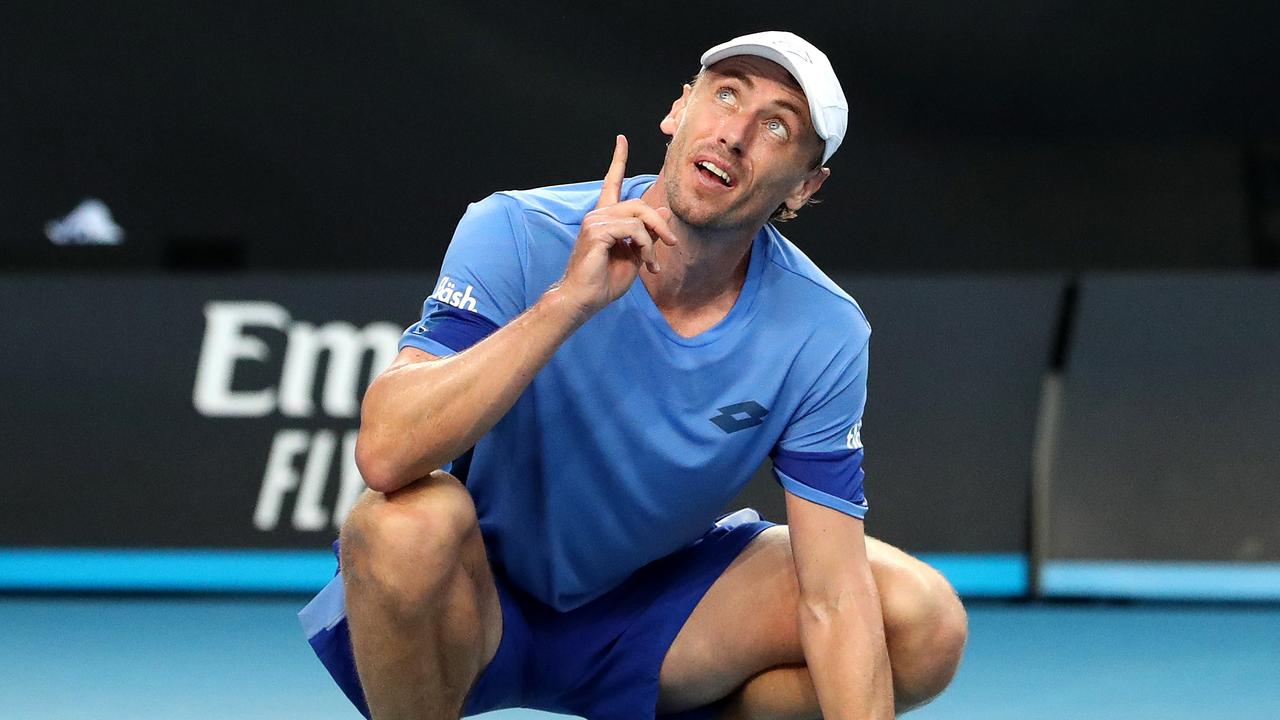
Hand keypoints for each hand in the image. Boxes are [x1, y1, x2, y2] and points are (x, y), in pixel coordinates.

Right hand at [556, 135, 677, 315]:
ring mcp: (595, 221)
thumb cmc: (605, 282)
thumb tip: (661, 211)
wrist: (584, 300)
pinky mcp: (597, 231)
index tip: (621, 139)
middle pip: (638, 204)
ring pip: (638, 217)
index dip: (617, 160)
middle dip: (659, 224)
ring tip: (652, 264)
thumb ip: (647, 234)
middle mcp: (597, 214)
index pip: (611, 182)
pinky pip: (633, 229)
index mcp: (604, 218)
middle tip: (671, 244)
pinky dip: (644, 246)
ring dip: (652, 242)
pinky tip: (643, 262)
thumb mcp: (634, 256)